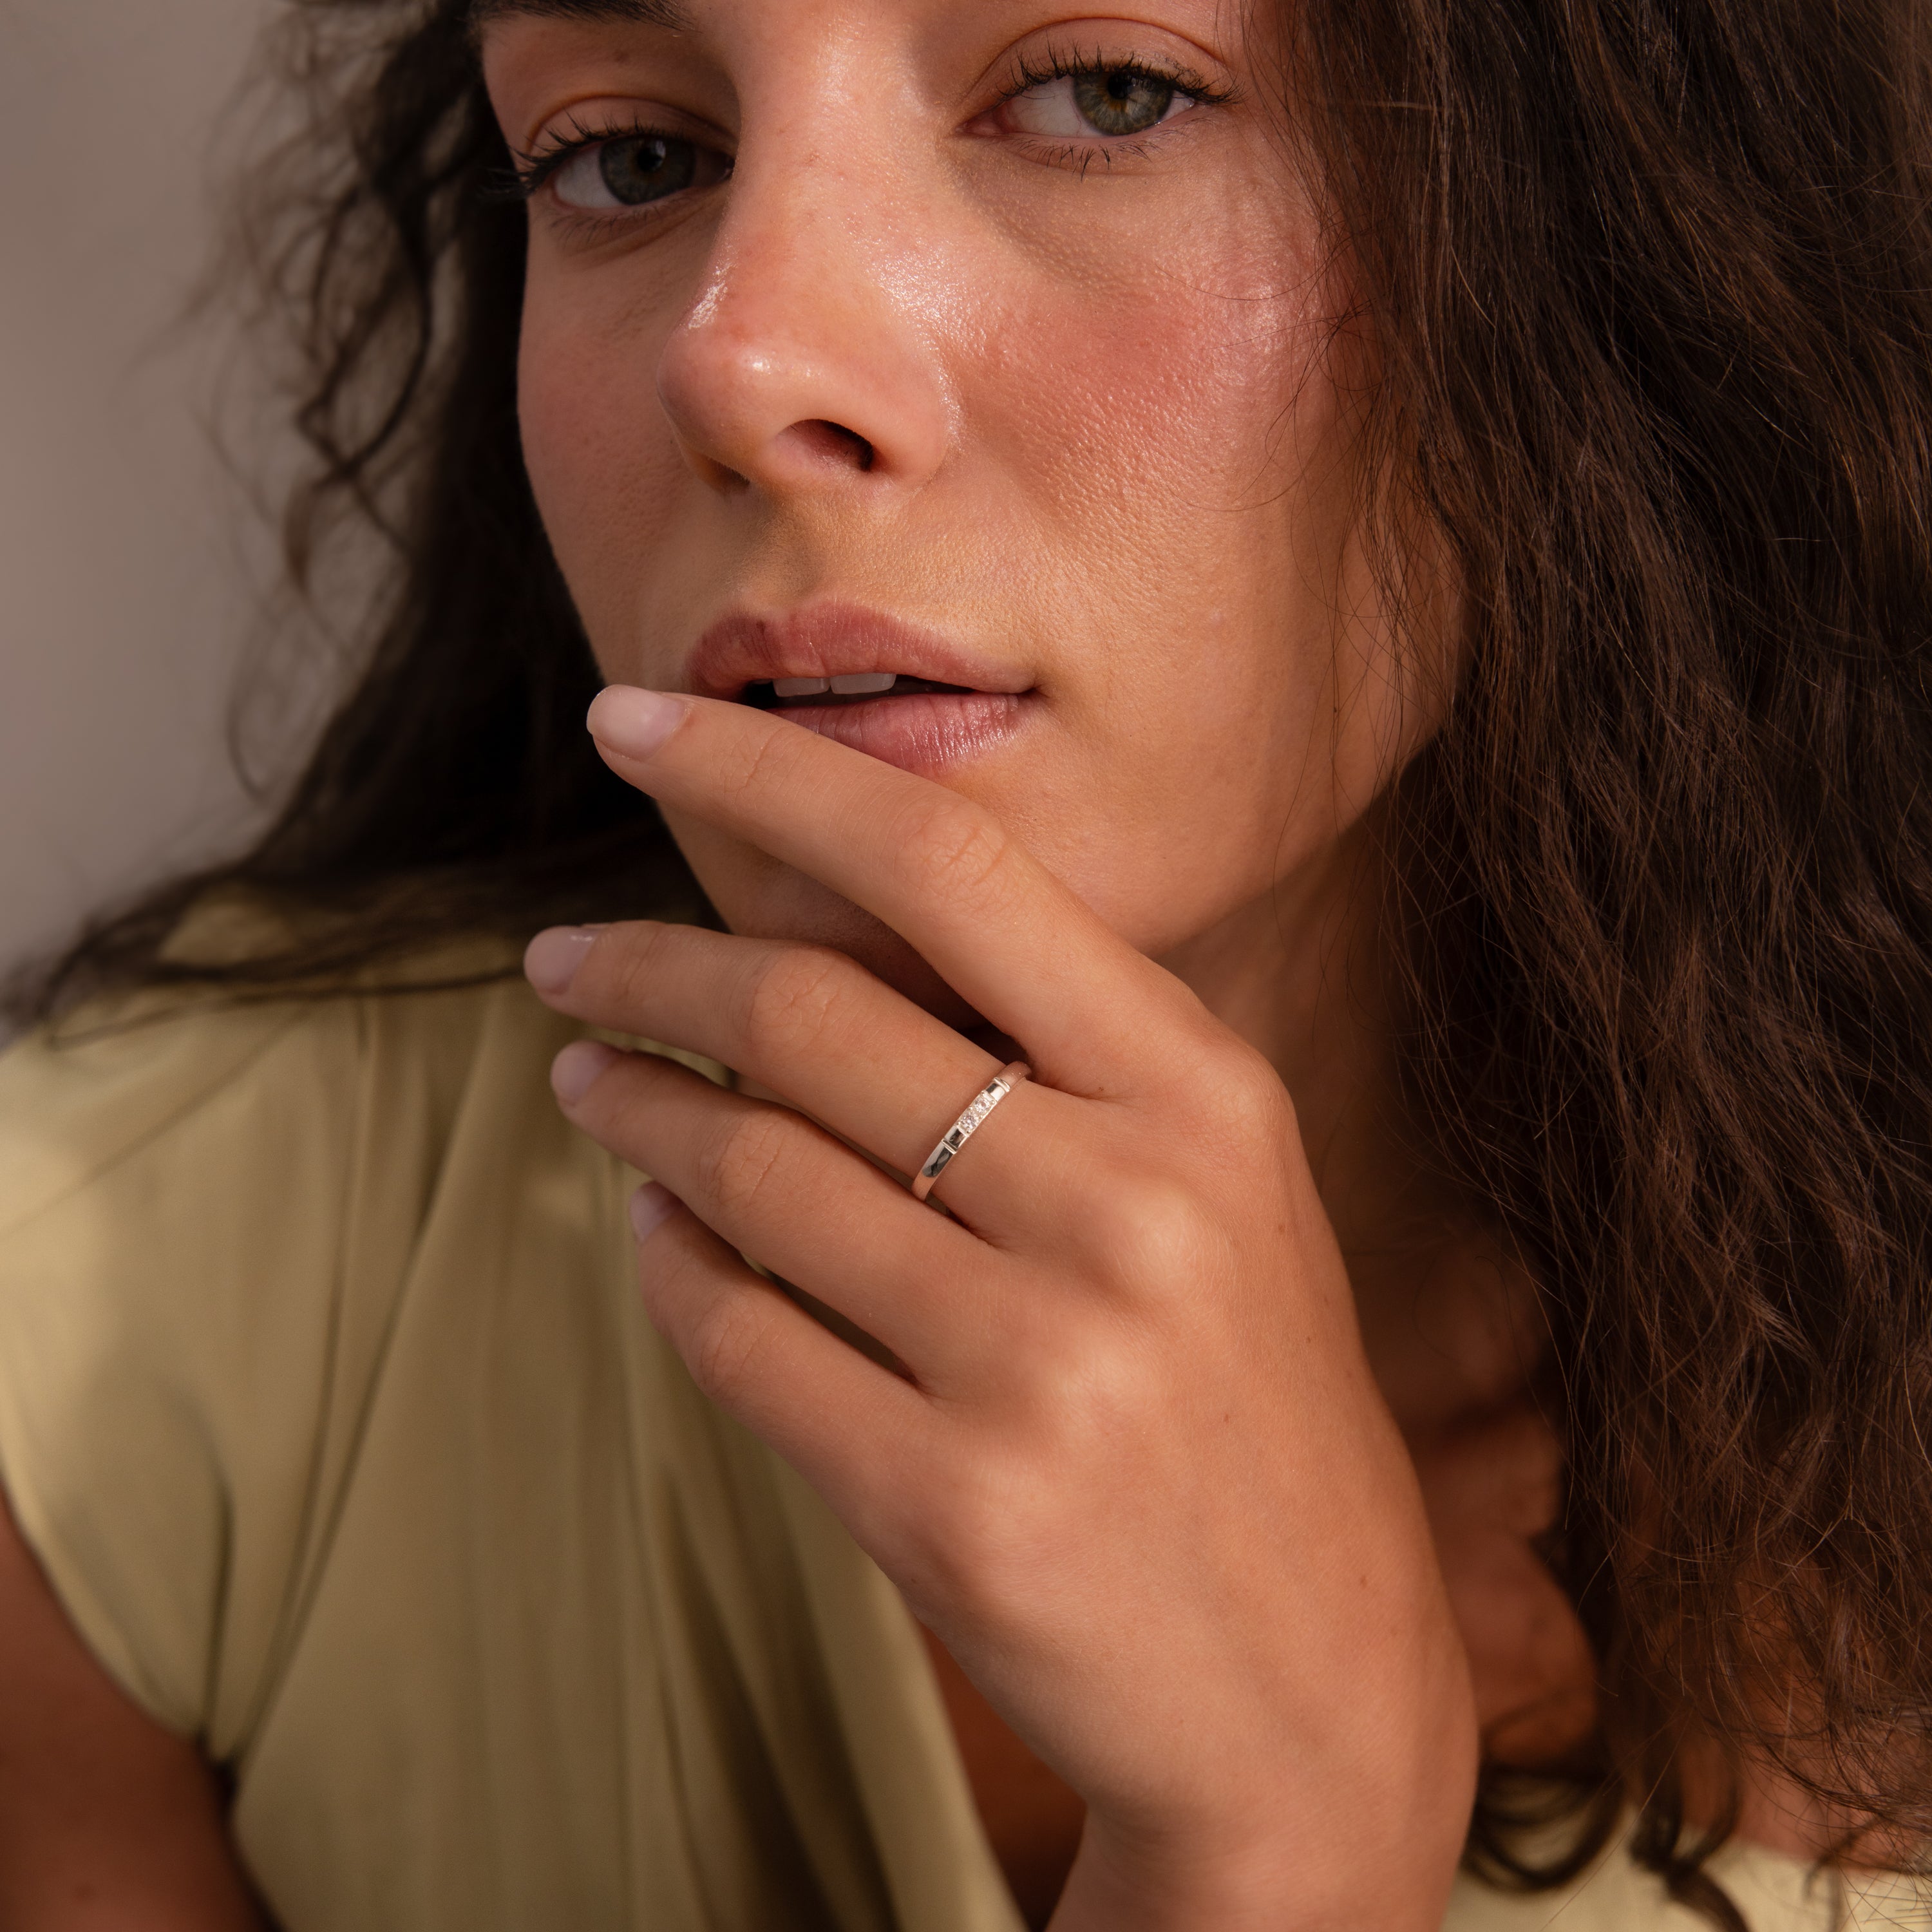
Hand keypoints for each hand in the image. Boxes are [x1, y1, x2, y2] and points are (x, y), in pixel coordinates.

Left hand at [526, 687, 1477, 1930]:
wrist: (1313, 1685)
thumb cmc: (1245, 1398)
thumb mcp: (1214, 1187)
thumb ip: (1058, 1062)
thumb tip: (812, 943)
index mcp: (1204, 1091)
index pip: (950, 867)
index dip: (768, 768)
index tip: (636, 721)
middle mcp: (1132, 1205)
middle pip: (811, 1011)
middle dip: (645, 965)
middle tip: (565, 958)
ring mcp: (1042, 1365)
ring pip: (745, 1173)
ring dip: (632, 1109)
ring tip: (586, 1083)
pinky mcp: (949, 1509)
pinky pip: (733, 1335)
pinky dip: (665, 1265)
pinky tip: (656, 1236)